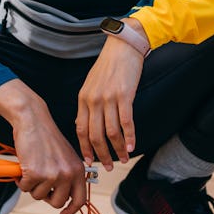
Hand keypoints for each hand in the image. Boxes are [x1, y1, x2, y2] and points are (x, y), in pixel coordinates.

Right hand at [0, 78, 86, 213]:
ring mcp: (52, 174)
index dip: (70, 211)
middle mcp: (68, 174)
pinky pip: (25, 188)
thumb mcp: (65, 157)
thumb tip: (62, 199)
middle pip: (57, 202)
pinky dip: (21, 180)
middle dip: (46, 196)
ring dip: (32, 185)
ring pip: (39, 196)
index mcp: (78, 170)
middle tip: (40, 182)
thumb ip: (67, 176)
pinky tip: (24, 165)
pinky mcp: (35, 173)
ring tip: (33, 167)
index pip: (80, 200)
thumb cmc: (46, 138)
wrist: (33, 120)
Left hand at [75, 27, 146, 170]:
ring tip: (124, 159)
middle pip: (95, 135)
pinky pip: (126, 122)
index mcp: (83, 99)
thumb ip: (89, 103)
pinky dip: (129, 137)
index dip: (85, 148)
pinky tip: (132, 146)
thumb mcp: (92, 84)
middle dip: (102, 155)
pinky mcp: (124, 95)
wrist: (123, 46)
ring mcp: (108, 98)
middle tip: (109, 167)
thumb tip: (87, 124)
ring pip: (111, 133)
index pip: (80, 130)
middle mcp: (93, 100)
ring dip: (118, 149)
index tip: (89, 161)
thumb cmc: (109, 65)